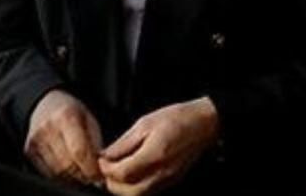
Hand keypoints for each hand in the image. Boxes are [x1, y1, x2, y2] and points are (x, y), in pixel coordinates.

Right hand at [25, 89, 104, 186]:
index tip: (99, 175)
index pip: (79, 151)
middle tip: (92, 176)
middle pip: (67, 164)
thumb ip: (96, 144)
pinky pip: (47, 173)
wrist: (46, 104)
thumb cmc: (72, 113)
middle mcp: (48, 128)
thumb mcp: (89, 120)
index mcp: (66, 116)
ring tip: (81, 172)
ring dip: (72, 178)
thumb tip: (101, 169)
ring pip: (57, 172)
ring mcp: (36, 140)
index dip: (91, 168)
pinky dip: (60, 177)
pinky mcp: (29, 150)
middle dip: (83, 175)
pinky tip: (68, 171)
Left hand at [98, 97, 219, 195]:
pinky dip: (135, 188)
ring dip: (122, 187)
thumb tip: (106, 155)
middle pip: (128, 191)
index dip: (107, 169)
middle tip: (107, 167)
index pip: (123, 173)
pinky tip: (132, 174)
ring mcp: (167, 180)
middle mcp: (161, 172)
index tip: (102, 159)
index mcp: (154, 154)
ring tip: (117, 171)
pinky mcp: (171, 181)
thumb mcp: (145, 123)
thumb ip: (124, 143)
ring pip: (137, 195)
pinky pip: (148, 192)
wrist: (203, 124)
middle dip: (112, 181)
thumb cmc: (176, 118)